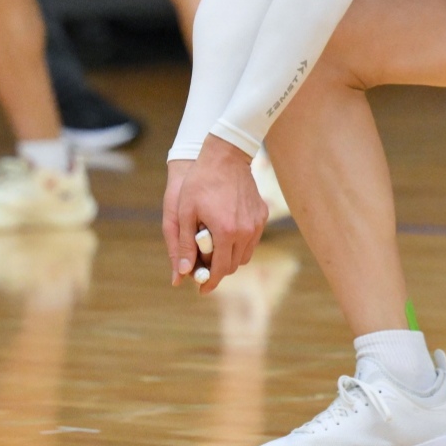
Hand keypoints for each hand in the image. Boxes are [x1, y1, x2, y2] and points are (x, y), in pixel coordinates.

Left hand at [163, 141, 267, 293]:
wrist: (226, 156)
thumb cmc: (200, 183)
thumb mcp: (185, 213)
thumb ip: (185, 245)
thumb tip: (183, 274)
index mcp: (226, 232)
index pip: (220, 270)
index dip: (209, 282)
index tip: (201, 289)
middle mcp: (245, 231)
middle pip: (233, 266)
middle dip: (218, 271)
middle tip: (204, 269)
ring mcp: (257, 223)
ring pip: (245, 255)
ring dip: (230, 258)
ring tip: (214, 250)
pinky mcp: (262, 215)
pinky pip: (252, 239)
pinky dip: (240, 243)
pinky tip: (227, 233)